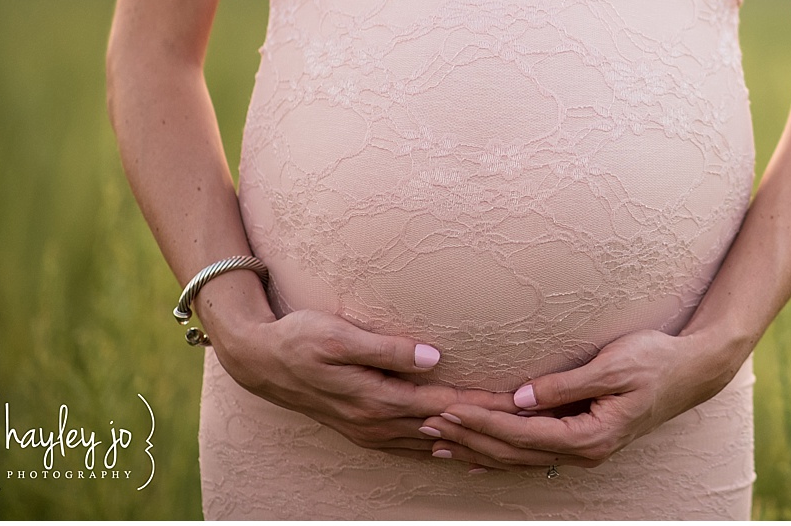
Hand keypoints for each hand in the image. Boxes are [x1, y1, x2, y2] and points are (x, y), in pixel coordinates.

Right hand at [204, 300, 524, 470]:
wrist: (260, 360)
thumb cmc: (300, 338)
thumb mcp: (339, 335)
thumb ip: (386, 348)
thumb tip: (432, 356)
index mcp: (376, 399)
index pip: (444, 405)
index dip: (484, 405)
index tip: (519, 404)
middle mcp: (376, 423)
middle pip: (445, 431)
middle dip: (488, 432)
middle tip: (530, 430)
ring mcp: (369, 432)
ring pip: (432, 446)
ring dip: (470, 447)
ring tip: (509, 448)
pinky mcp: (364, 431)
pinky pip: (412, 449)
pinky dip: (442, 453)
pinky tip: (462, 454)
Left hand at [420, 329, 743, 470]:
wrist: (694, 372)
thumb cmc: (657, 360)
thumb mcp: (614, 365)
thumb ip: (566, 385)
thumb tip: (521, 398)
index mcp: (590, 436)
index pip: (522, 434)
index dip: (482, 423)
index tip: (448, 409)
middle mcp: (584, 452)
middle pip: (513, 453)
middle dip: (468, 439)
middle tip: (427, 423)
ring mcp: (584, 452)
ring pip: (519, 459)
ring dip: (476, 450)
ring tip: (437, 441)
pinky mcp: (583, 442)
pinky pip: (532, 455)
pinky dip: (499, 455)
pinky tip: (475, 457)